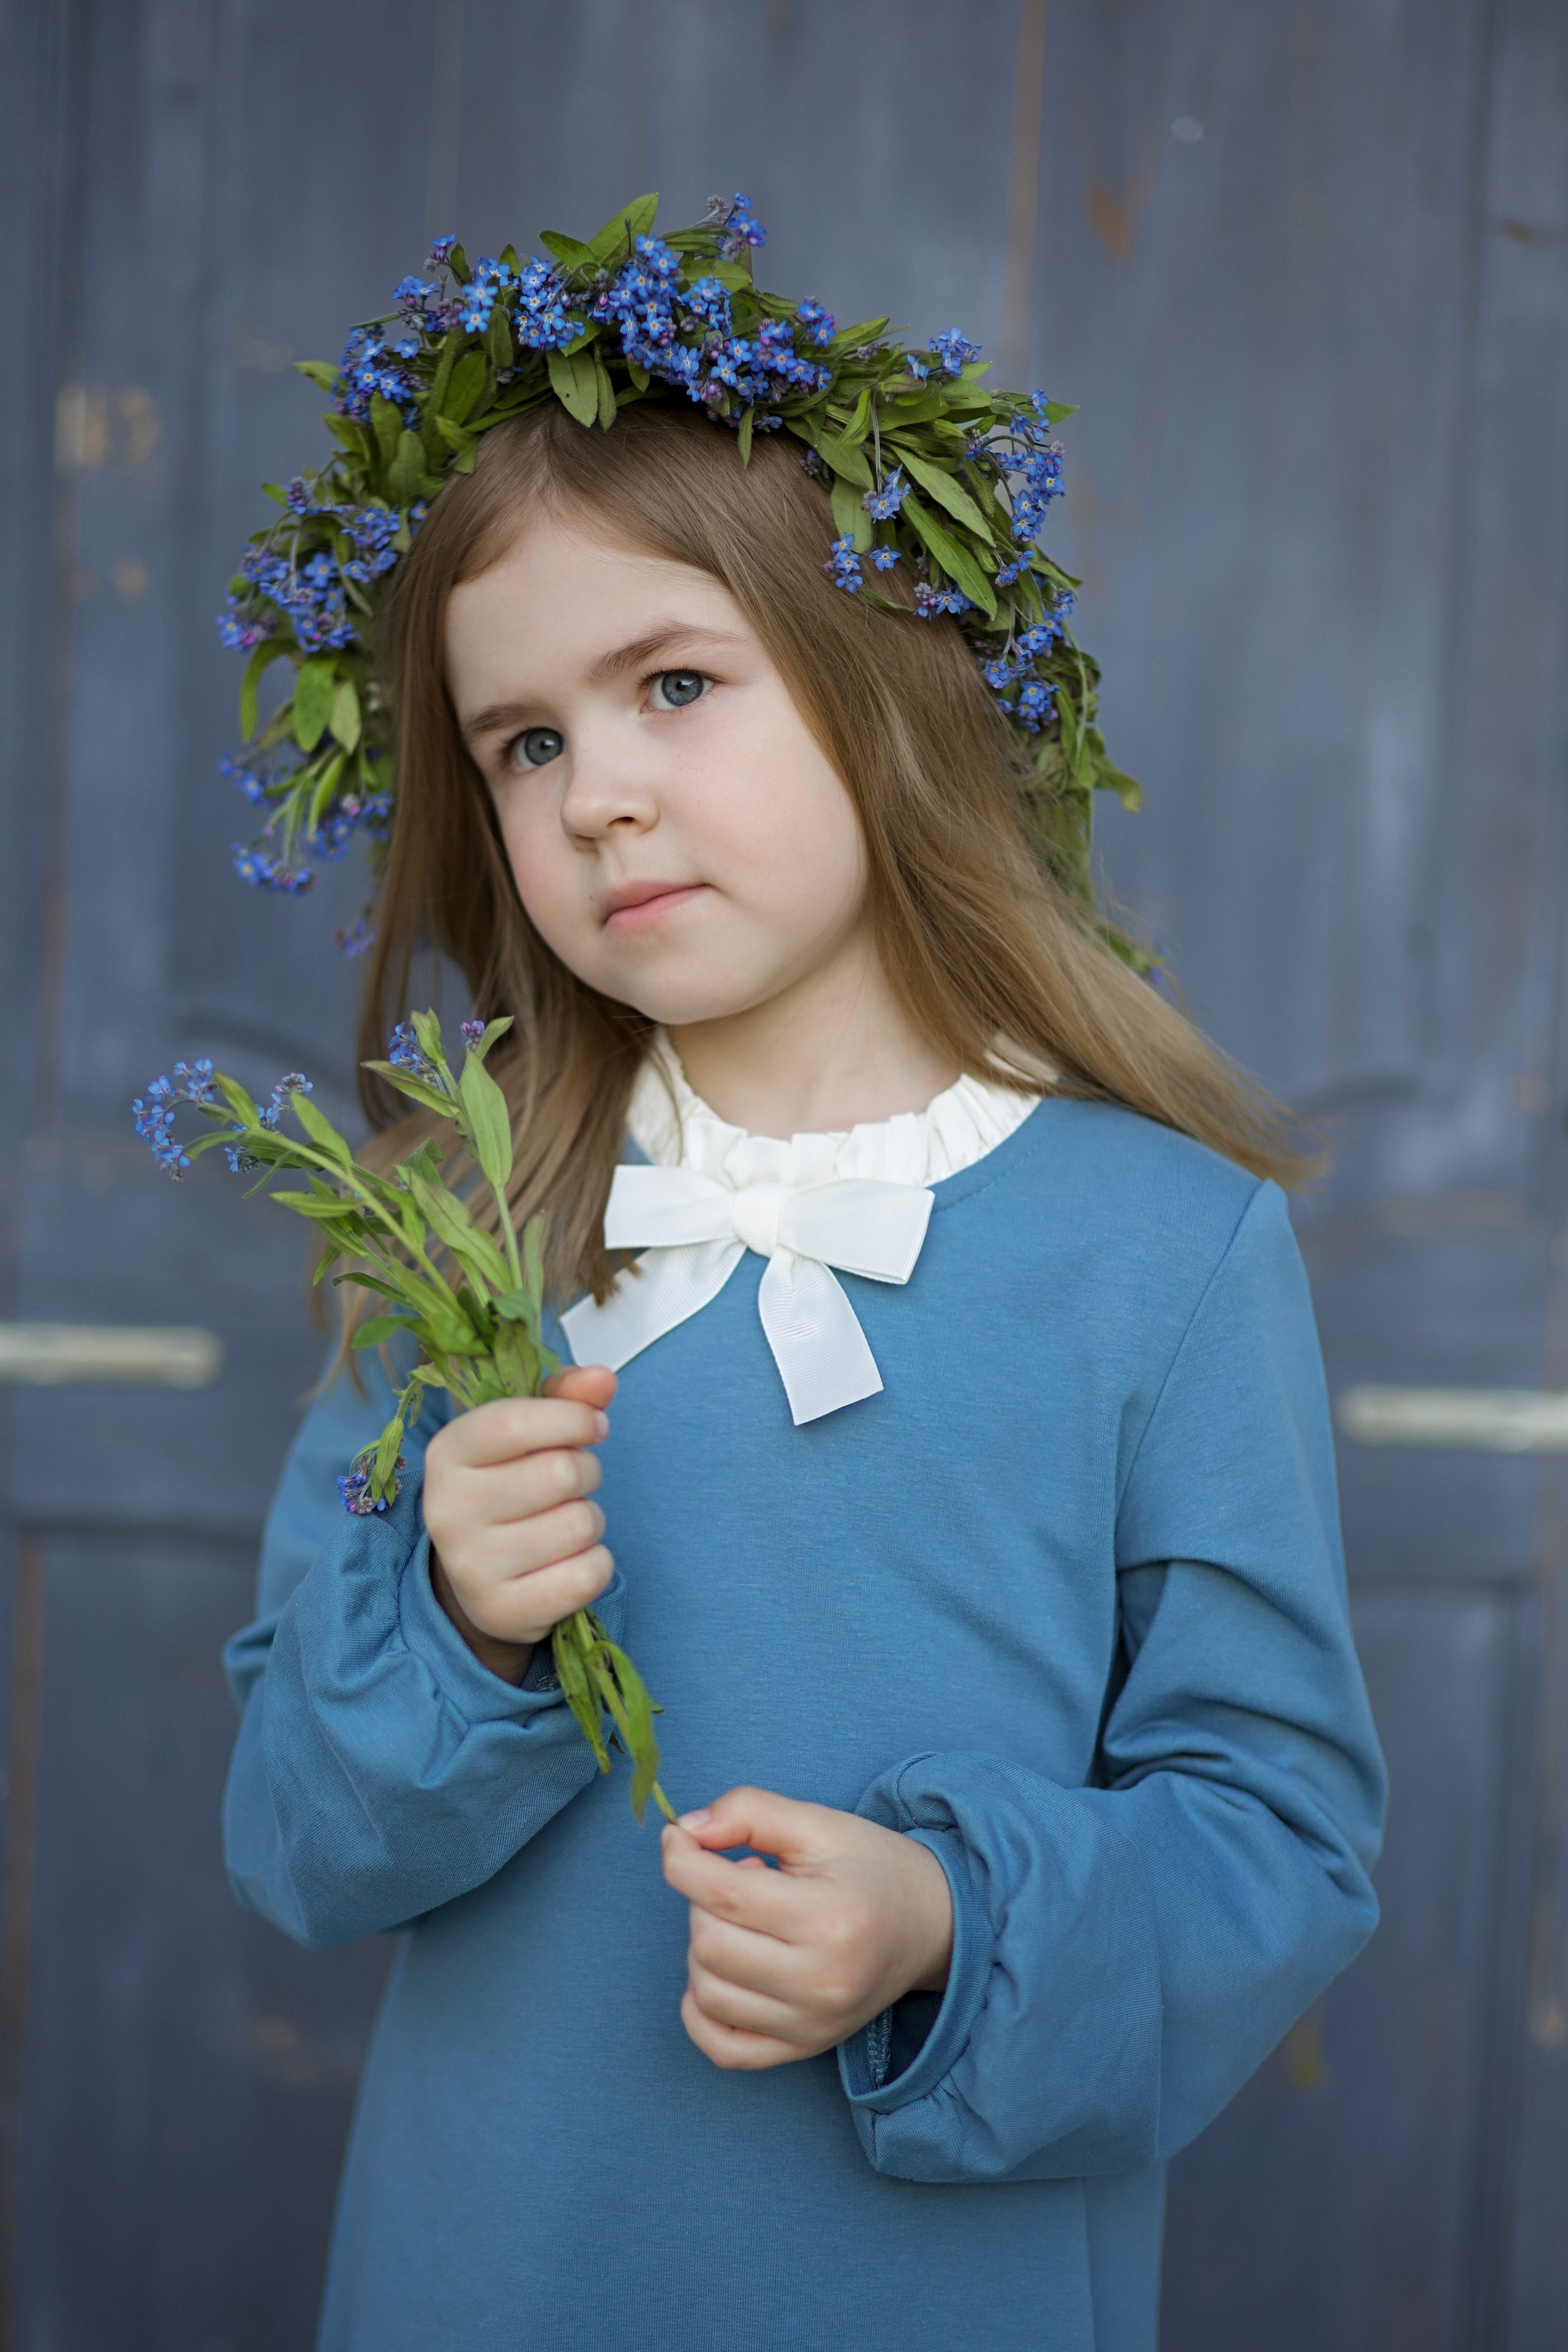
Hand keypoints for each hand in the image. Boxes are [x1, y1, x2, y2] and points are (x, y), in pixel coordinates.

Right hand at [423, 1364, 616, 1681]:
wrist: (478, 1578)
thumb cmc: (510, 1486)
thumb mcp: (526, 1434)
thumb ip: (564, 1397)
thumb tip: (603, 1378)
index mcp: (448, 1452)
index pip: (518, 1421)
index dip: (573, 1418)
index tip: (593, 1426)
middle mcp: (448, 1510)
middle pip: (561, 1473)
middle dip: (586, 1472)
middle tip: (572, 1484)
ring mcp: (471, 1566)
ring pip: (580, 1525)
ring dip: (590, 1521)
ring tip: (563, 1524)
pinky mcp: (503, 1611)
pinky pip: (588, 1575)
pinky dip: (596, 1564)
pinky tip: (569, 1561)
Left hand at [661, 1786, 953, 2071]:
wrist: (932, 1925)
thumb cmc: (871, 1868)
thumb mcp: (818, 1822)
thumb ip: (748, 1811)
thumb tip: (684, 1831)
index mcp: (828, 1917)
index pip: (722, 1892)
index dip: (681, 1858)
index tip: (680, 1839)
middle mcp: (820, 1982)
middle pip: (708, 1943)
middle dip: (703, 1901)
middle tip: (744, 1879)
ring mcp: (811, 2024)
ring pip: (706, 1992)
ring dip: (704, 1948)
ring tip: (747, 1923)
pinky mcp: (803, 2049)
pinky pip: (721, 2047)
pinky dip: (702, 2011)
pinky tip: (724, 1972)